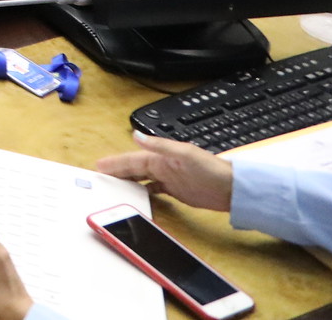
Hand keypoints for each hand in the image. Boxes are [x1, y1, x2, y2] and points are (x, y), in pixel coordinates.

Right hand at [95, 133, 233, 211]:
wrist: (232, 189)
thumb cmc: (210, 169)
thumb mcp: (184, 154)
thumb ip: (159, 145)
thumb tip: (136, 136)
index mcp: (161, 157)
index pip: (132, 160)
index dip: (115, 163)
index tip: (99, 166)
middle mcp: (162, 166)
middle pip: (133, 169)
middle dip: (116, 171)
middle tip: (99, 177)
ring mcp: (168, 179)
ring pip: (140, 179)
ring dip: (127, 181)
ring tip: (112, 186)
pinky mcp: (175, 191)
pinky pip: (152, 190)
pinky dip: (142, 191)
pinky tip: (135, 195)